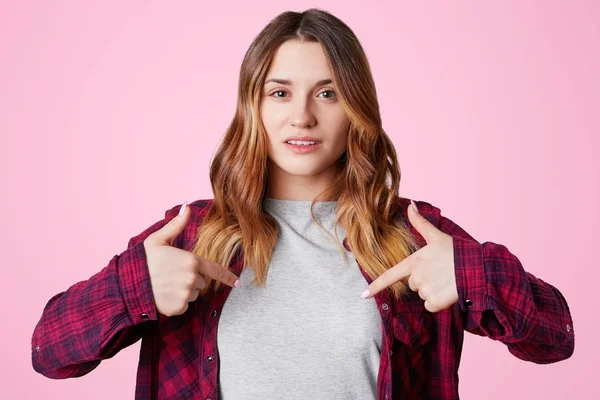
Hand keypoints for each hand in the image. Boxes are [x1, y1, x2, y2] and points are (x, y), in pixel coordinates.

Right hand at [143, 201, 240, 316]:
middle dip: (192, 278)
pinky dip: (177, 302)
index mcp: (191, 261)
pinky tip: (164, 295)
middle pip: (202, 281)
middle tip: (173, 274)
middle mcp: (192, 279)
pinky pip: (184, 305)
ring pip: (194, 293)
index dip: (227, 277)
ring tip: (166, 284)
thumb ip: (176, 225)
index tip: (236, 282)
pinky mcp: (178, 308)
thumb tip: (187, 206)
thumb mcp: (158, 239)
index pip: (216, 270)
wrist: (128, 285)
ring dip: (185, 290)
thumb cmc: (144, 261)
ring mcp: (186, 295)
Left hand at [360, 200, 457, 312]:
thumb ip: (420, 223)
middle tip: (440, 272)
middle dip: (424, 281)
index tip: (363, 296)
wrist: (476, 267)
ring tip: (447, 280)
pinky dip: (439, 302)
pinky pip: (431, 306)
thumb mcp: (437, 236)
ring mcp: (425, 290)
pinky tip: (449, 291)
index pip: (390, 276)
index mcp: (414, 262)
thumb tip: (411, 204)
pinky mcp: (435, 302)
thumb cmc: (457, 252)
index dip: (375, 286)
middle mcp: (416, 277)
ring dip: (433, 291)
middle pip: (413, 284)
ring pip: (423, 295)